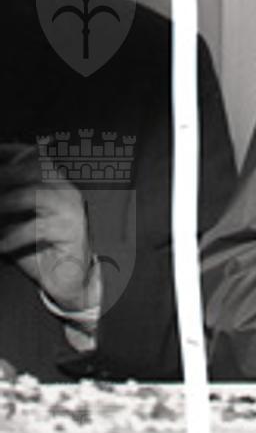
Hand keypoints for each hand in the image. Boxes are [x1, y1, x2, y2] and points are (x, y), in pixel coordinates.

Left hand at [0, 151, 98, 315]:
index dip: (8, 152)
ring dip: (5, 202)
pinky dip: (12, 237)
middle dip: (4, 175)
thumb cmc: (37, 249)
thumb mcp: (14, 220)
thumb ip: (4, 203)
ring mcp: (70, 208)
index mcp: (52, 182)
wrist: (65, 280)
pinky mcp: (71, 231)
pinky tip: (1, 245)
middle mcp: (64, 190)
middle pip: (33, 168)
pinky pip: (36, 228)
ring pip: (34, 194)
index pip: (30, 155)